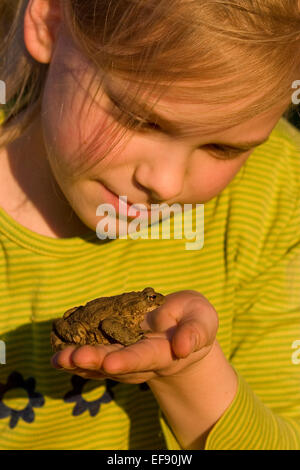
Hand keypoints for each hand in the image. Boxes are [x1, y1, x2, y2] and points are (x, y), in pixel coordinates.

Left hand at [50, 290, 218, 383]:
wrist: (183, 331)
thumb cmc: (194, 320)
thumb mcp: (202, 319)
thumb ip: (195, 331)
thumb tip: (183, 346)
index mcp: (163, 353)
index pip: (145, 358)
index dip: (128, 360)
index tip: (110, 363)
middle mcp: (142, 361)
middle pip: (117, 364)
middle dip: (94, 361)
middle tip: (72, 357)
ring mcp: (127, 358)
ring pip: (101, 364)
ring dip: (79, 363)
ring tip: (57, 359)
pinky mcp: (117, 352)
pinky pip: (95, 360)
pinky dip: (77, 361)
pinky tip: (58, 358)